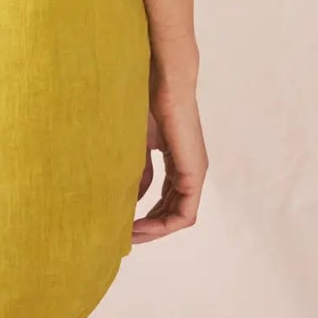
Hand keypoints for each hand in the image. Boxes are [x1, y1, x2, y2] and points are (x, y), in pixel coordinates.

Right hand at [132, 63, 206, 242]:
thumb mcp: (140, 146)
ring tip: (129, 235)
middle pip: (172, 213)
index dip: (147, 218)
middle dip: (149, 228)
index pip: (166, 201)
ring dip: (154, 230)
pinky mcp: (194, 173)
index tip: (123, 224)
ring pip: (178, 216)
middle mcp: (191, 172)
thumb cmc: (148, 104)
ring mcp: (195, 174)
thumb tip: (132, 201)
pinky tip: (139, 225)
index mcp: (179, 164)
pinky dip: (163, 225)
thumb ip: (139, 172)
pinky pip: (184, 213)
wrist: (164, 81)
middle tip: (123, 236)